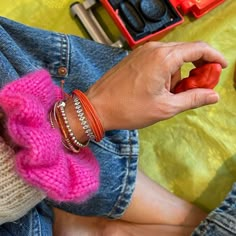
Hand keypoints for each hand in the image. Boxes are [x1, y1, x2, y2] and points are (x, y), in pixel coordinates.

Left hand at [86, 41, 226, 130]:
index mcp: (164, 58)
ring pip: (171, 58)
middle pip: (185, 52)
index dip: (214, 57)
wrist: (97, 107)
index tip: (221, 67)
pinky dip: (164, 72)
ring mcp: (142, 52)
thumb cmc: (129, 109)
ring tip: (167, 95)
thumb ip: (193, 98)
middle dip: (195, 68)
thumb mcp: (166, 108)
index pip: (199, 49)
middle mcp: (154, 49)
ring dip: (176, 74)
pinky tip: (157, 88)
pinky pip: (157, 60)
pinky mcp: (134, 57)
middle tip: (196, 87)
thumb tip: (213, 96)